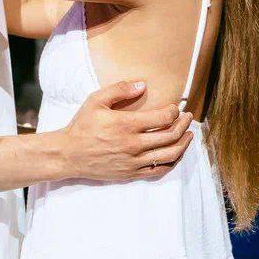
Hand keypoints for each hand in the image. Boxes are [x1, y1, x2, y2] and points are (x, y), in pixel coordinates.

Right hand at [56, 80, 193, 181]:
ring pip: (169, 154)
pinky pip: (159, 170)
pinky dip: (172, 161)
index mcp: (125, 124)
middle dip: (184, 124)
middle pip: (170, 135)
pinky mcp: (131, 173)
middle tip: (188, 118)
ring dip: (183, 144)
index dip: (174, 111)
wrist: (69, 154)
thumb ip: (119, 89)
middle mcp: (132, 144)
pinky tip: (176, 153)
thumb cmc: (82, 126)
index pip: (162, 118)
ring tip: (189, 135)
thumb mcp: (95, 100)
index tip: (175, 107)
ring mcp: (133, 161)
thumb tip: (143, 85)